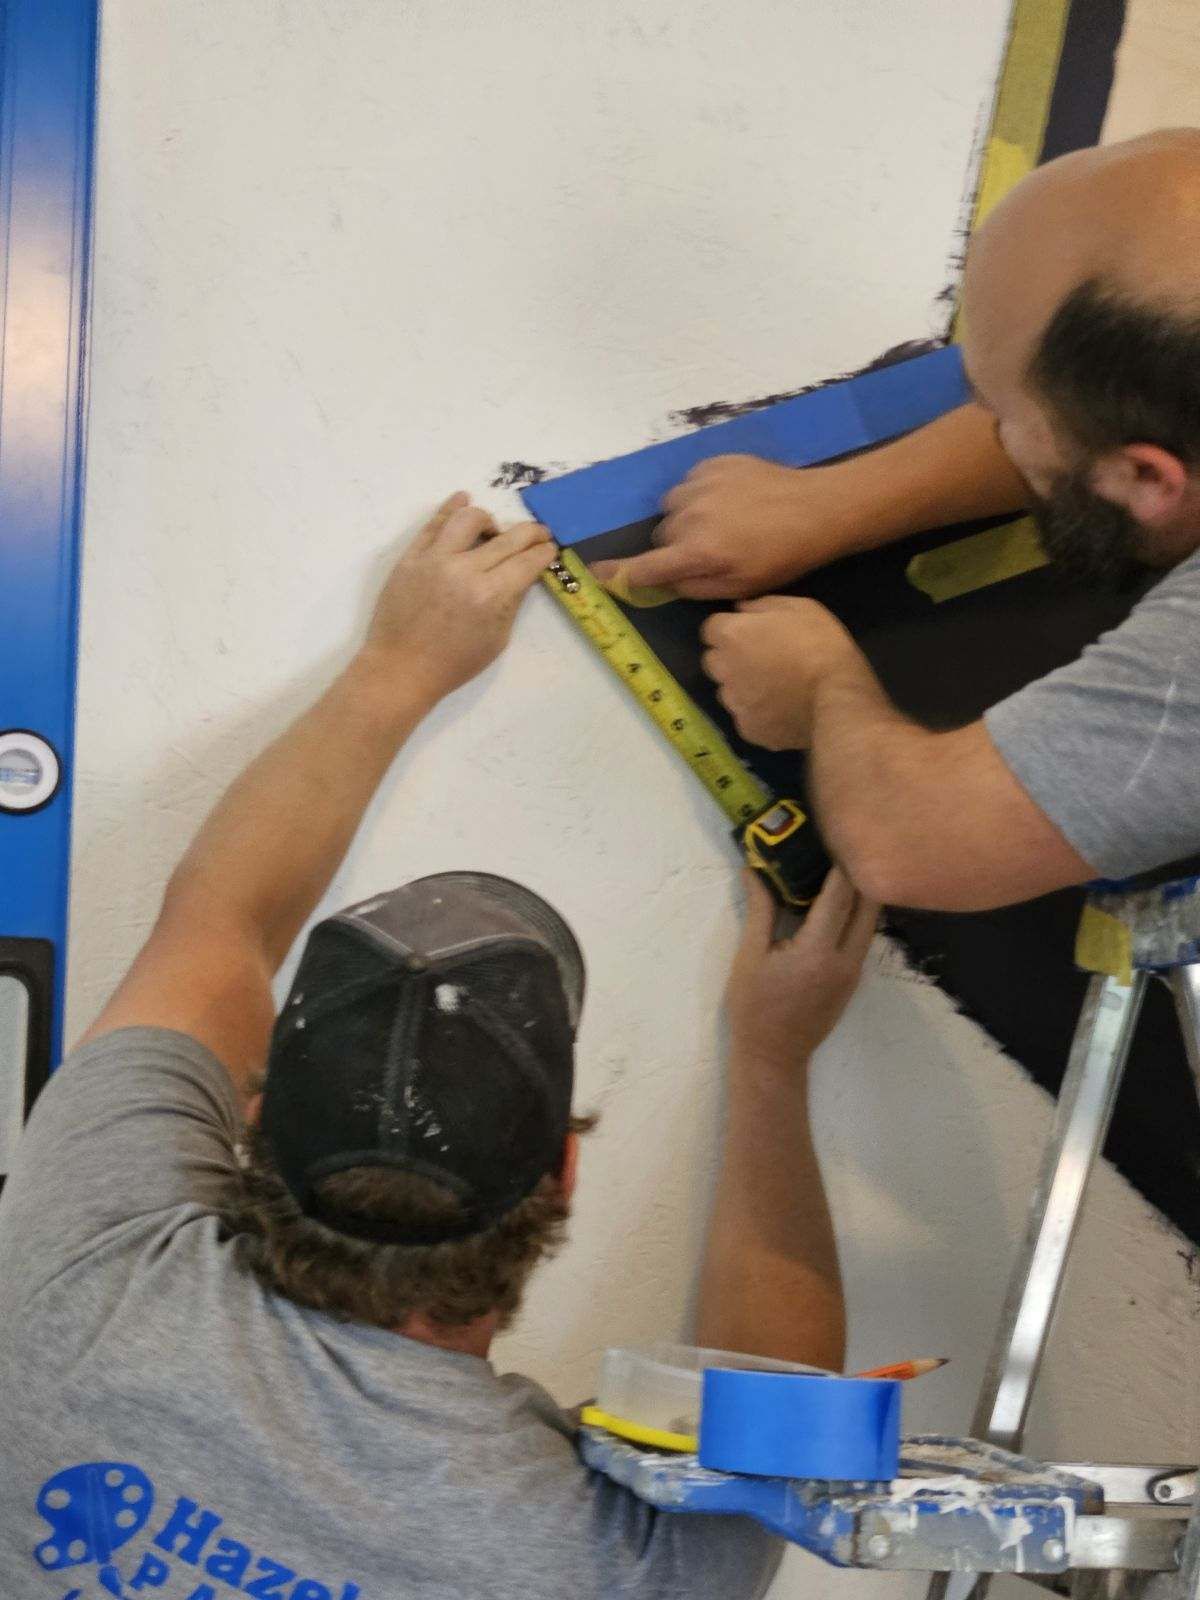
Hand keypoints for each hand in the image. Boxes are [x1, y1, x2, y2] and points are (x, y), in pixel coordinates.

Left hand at [364, 492, 554, 703]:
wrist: (401, 668)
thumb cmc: (453, 664)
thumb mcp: (496, 640)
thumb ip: (511, 602)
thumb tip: (522, 574)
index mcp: (490, 596)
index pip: (527, 562)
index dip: (544, 552)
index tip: (551, 547)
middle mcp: (465, 570)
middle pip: (507, 538)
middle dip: (530, 533)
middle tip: (539, 533)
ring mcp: (435, 559)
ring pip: (468, 518)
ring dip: (488, 520)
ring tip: (492, 530)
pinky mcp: (411, 557)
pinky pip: (433, 524)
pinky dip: (450, 507)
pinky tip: (462, 499)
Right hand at [590, 455, 855, 599]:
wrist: (817, 508)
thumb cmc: (782, 556)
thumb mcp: (740, 586)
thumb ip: (695, 586)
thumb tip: (665, 581)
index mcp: (698, 553)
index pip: (645, 567)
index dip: (619, 573)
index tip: (596, 574)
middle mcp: (691, 517)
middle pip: (662, 538)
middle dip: (676, 548)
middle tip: (711, 552)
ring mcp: (700, 486)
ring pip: (673, 509)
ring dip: (686, 520)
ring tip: (722, 524)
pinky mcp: (713, 464)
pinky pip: (690, 484)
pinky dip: (701, 495)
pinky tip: (730, 502)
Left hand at [700, 596, 863, 748]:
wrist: (838, 698)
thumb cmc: (822, 645)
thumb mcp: (801, 607)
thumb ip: (763, 605)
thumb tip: (741, 609)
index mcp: (733, 635)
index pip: (710, 629)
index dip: (729, 629)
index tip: (749, 633)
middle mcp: (725, 670)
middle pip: (712, 661)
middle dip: (729, 658)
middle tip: (760, 659)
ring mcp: (734, 703)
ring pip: (727, 692)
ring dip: (740, 687)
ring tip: (772, 688)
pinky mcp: (747, 730)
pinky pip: (744, 717)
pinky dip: (756, 713)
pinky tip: (780, 710)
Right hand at [726, 868, 878, 1068]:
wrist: (773, 1057)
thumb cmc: (754, 1007)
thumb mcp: (749, 956)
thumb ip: (760, 909)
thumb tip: (754, 869)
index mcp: (817, 952)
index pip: (839, 897)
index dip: (840, 866)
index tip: (836, 838)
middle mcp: (846, 960)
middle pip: (868, 906)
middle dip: (860, 875)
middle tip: (844, 848)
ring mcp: (854, 972)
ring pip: (870, 922)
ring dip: (860, 895)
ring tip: (841, 870)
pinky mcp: (853, 980)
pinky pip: (862, 937)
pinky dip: (856, 915)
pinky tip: (838, 902)